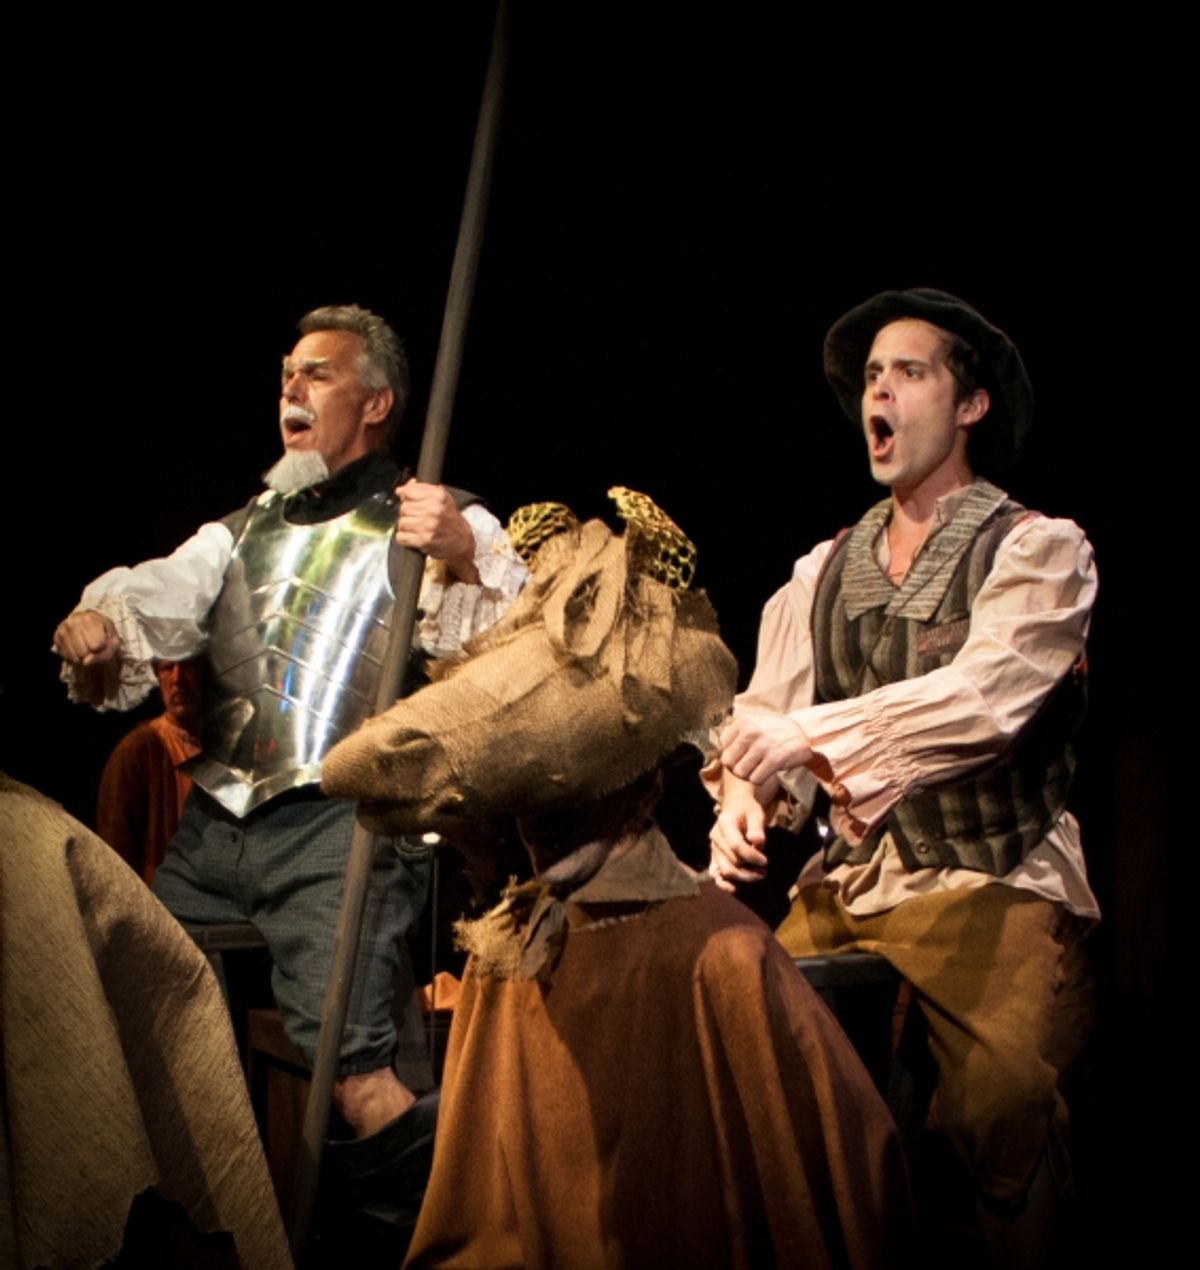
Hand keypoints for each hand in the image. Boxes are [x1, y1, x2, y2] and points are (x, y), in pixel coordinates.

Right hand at [53, 610, 121, 664]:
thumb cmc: (104, 634)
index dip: (102, 648)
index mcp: (90, 618)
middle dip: (91, 653)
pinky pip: (66, 656)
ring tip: (87, 647)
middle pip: (84, 652)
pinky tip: (78, 649)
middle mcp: (73, 622)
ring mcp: (63, 629)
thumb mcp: (113, 642)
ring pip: (75, 656)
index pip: (97, 645)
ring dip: (83, 657)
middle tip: (94, 646)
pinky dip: (75, 657)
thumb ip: (105, 653)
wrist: (90, 625)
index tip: (103, 641)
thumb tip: (85, 662)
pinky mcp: (56, 637)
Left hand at [395, 480, 478, 582]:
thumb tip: (400, 490)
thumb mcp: (440, 498)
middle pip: (404, 508)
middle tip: (417, 518)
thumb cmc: (449, 518)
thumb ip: (420, 489)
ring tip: (416, 528)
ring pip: (401, 522)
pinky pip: (401, 537)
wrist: (461, 540)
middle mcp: (434, 509)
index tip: (412, 503)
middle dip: (407, 513)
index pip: (408, 492)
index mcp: (438, 496)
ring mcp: (429, 525)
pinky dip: (405, 538)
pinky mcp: (424, 540)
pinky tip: (414, 536)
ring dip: (406, 527)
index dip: (407, 498)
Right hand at [708, 771, 778, 891]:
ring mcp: (713, 848)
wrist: (735, 807)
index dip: (751, 856)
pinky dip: (723, 883)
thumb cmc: (747, 810)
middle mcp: (715, 837)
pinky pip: (715, 874)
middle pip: (731, 861)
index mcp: (724, 824)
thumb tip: (758, 842)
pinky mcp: (714, 856)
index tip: (765, 861)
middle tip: (765, 871)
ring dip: (743, 877)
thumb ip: (757, 827)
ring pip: (725, 870)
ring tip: (759, 875)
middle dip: (750, 869)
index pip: (736, 845)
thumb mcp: (756, 813)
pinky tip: (735, 888)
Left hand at [718, 712, 812, 784]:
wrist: (804, 733)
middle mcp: (750, 732)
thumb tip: (720, 749)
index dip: (731, 752)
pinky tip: (765, 772)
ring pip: (740, 772)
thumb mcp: (754, 723)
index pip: (723, 745)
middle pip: (728, 761)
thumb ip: (736, 733)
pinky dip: (759, 779)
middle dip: (736, 767)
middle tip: (747, 765)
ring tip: (756, 769)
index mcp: (743, 722)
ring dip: (747, 775)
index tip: (741, 753)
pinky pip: (755, 779)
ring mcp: (762, 746)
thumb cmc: (775, 731)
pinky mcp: (773, 760)